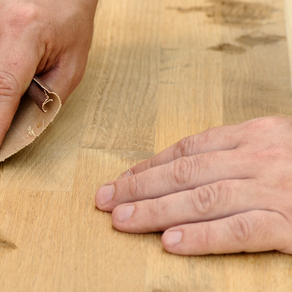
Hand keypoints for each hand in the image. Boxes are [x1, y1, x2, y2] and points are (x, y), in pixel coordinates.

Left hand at [95, 117, 291, 254]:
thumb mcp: (279, 147)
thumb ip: (238, 154)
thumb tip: (186, 167)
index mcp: (255, 134)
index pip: (188, 149)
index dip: (149, 165)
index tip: (121, 179)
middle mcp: (261, 157)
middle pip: (185, 172)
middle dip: (139, 186)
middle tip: (104, 200)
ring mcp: (277, 189)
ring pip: (201, 198)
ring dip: (155, 210)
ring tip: (122, 221)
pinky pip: (240, 230)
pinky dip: (203, 236)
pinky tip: (171, 242)